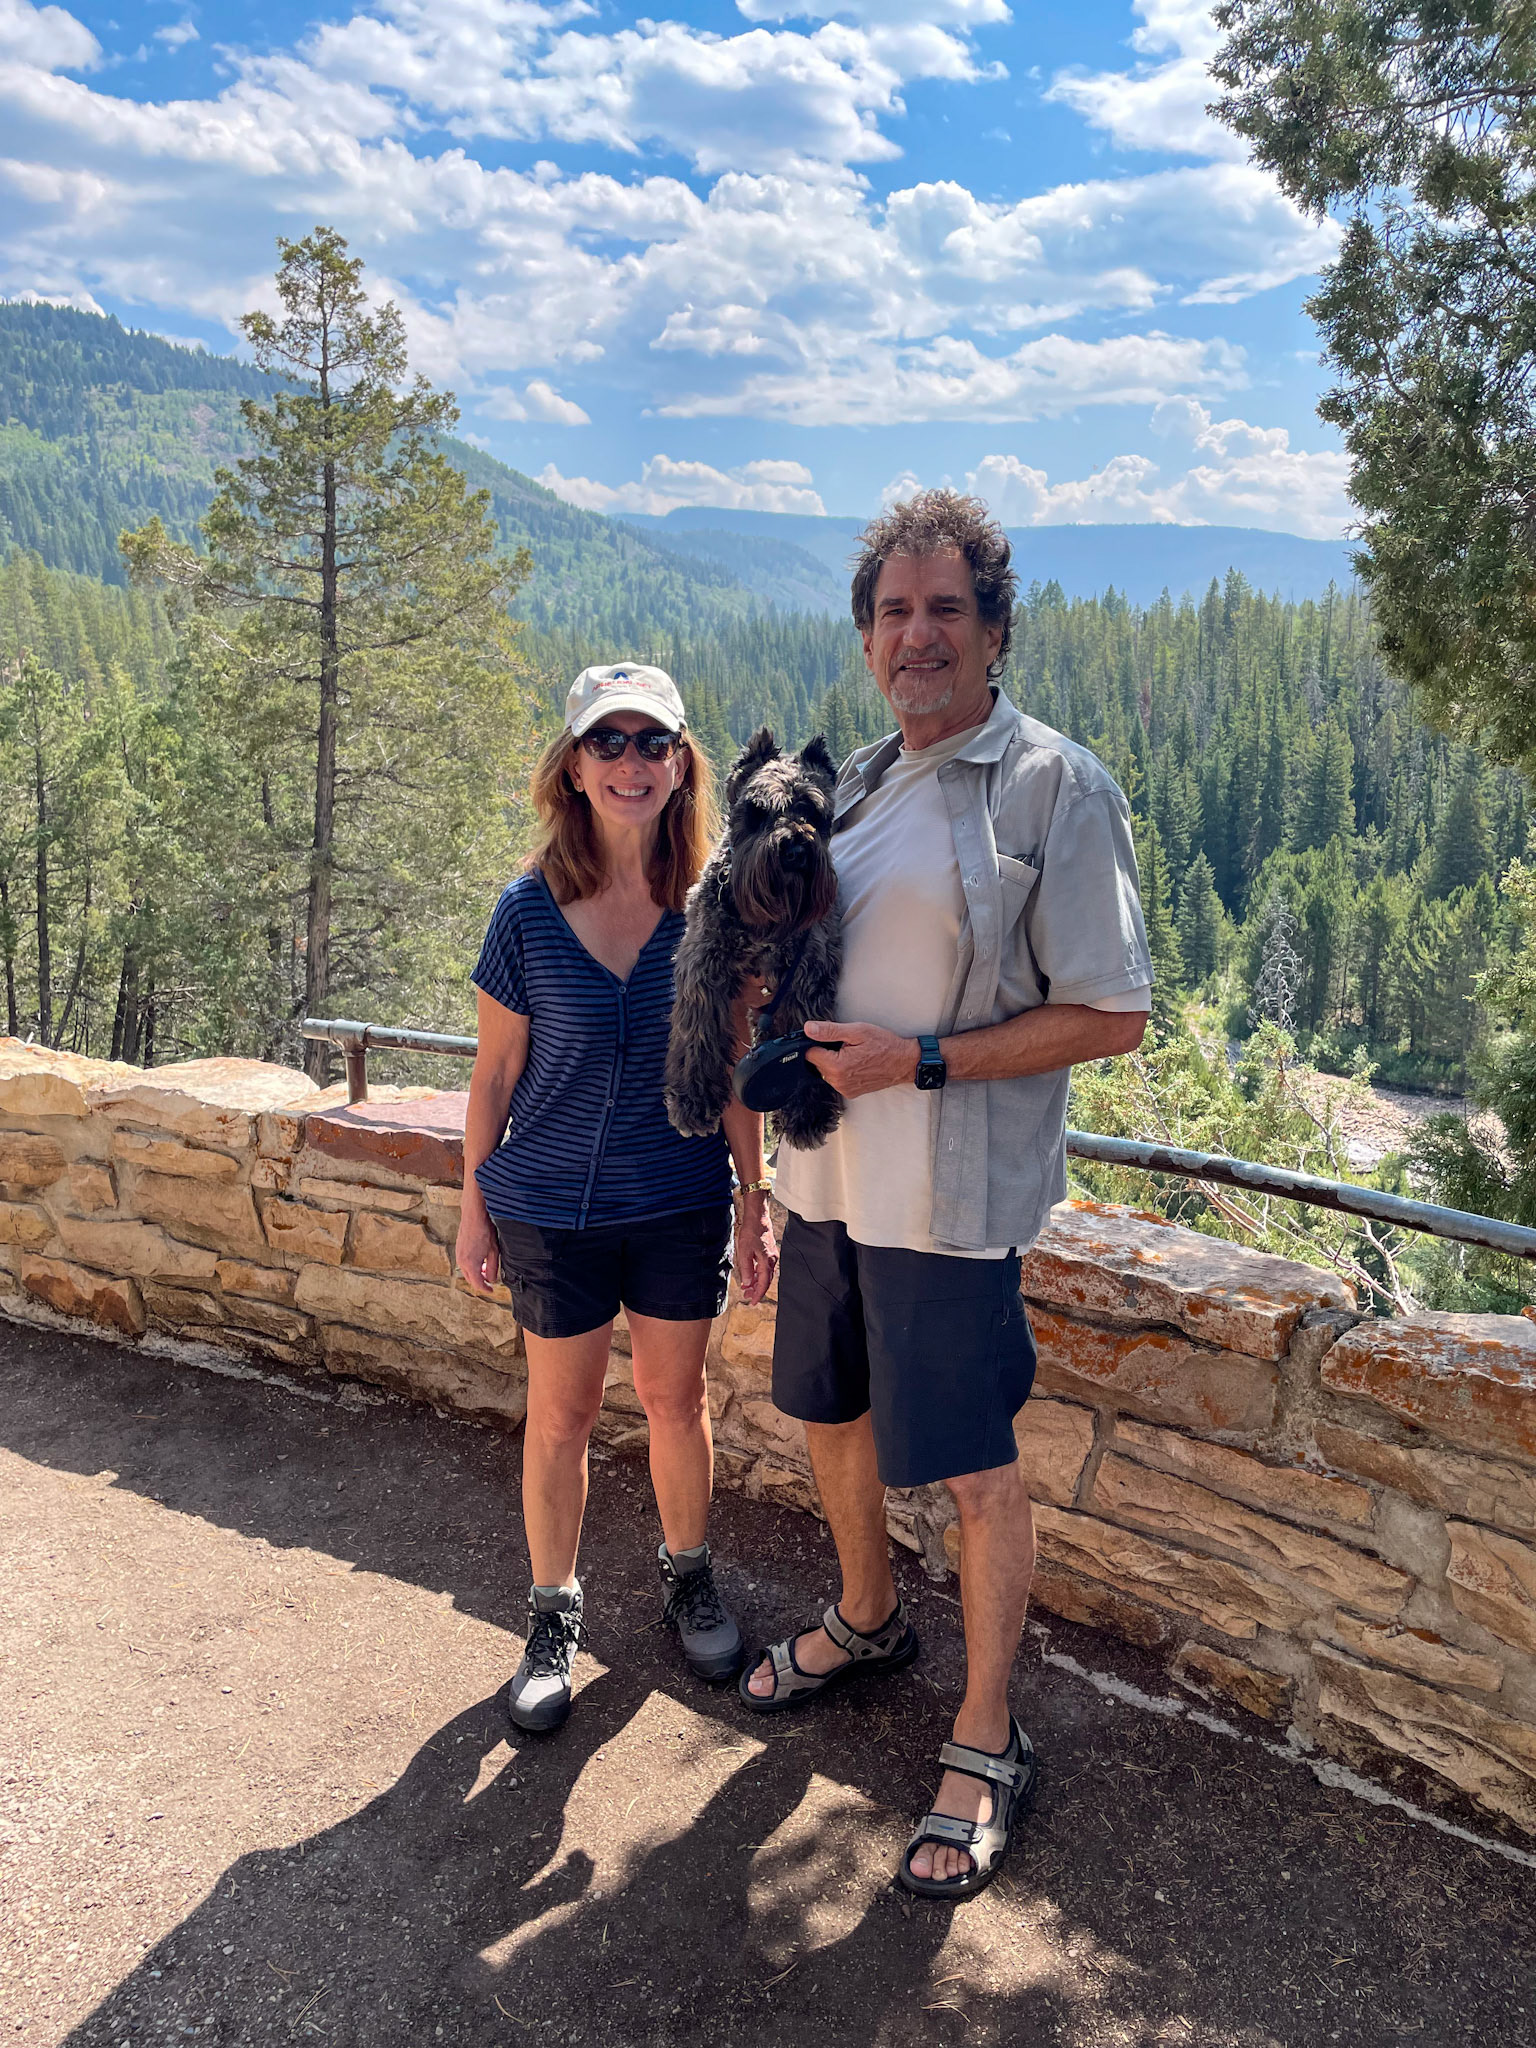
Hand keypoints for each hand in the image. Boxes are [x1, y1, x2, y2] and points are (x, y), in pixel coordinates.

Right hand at [455, 1200, 500, 1296]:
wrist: (474, 1215)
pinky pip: (464, 1263)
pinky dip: (471, 1266)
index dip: (486, 1289)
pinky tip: (480, 1258)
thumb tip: (492, 1280)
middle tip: (490, 1279)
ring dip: (476, 1273)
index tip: (492, 1290)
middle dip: (480, 1281)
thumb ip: (492, 1268)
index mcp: (470, 1264)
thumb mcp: (494, 1251)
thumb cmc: (485, 1231)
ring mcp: (458, 1254)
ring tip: (486, 1267)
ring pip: (466, 1271)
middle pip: (470, 1279)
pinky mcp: (458, 1248)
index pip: (477, 1284)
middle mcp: (461, 1261)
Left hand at [734, 1190, 777, 1304]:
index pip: (763, 1283)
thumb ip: (747, 1269)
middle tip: (747, 1296)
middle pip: (766, 1280)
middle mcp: (772, 1260)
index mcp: (767, 1261)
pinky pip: (765, 1267)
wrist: (758, 1218)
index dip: (758, 1294)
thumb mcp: (745, 1251)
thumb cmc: (751, 1232)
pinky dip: (758, 1274)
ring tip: (747, 1287)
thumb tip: (748, 1283)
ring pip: (765, 1274)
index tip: (752, 1301)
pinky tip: (751, 1275)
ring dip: (757, 1282)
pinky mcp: (769, 1252)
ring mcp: (771, 1256)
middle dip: (757, 1290)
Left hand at [804, 1018, 918, 1099]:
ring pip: (827, 1072)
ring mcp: (845, 1089)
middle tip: (848, 1046)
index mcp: (837, 1066)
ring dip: (835, 1062)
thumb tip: (809, 1029)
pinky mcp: (851, 1093)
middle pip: (818, 1063)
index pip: (810, 1053)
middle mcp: (838, 1082)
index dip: (819, 1043)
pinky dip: (843, 1071)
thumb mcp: (857, 1031)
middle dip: (828, 1053)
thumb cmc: (885, 1045)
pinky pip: (837, 1080)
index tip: (833, 1039)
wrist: (904, 1062)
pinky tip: (857, 1064)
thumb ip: (830, 1031)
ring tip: (855, 1055)